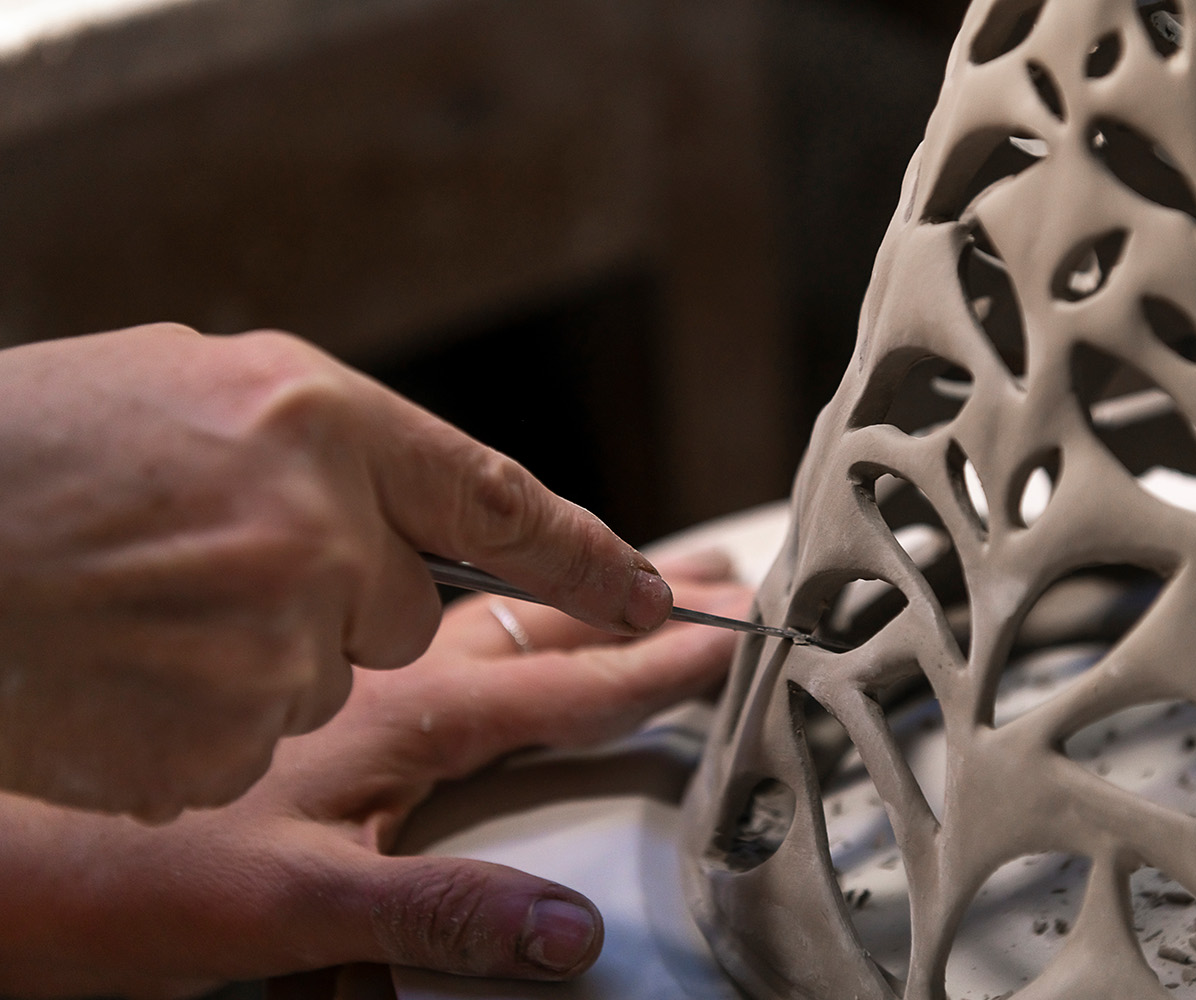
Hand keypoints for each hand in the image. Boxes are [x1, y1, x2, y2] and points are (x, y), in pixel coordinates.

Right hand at [0, 325, 672, 820]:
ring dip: (256, 665)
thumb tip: (386, 497)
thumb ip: (313, 447)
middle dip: (357, 610)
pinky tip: (117, 679)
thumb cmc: (22, 454)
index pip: (501, 505)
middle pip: (409, 616)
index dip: (593, 559)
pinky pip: (249, 747)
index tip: (663, 598)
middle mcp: (316, 542)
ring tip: (137, 615)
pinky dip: (197, 725)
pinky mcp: (220, 755)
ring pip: (326, 687)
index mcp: (315, 425)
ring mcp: (270, 657)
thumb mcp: (182, 388)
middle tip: (283, 580)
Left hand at [0, 553, 748, 997]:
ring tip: (629, 574)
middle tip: (715, 575)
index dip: (652, 660)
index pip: (562, 678)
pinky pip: (415, 611)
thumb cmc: (111, 879)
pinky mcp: (287, 659)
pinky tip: (486, 605)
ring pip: (477, 603)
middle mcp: (377, 664)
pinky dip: (481, 601)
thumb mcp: (285, 913)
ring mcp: (332, 654)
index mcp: (401, 712)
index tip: (724, 635)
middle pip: (536, 616)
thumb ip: (433, 915)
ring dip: (563, 593)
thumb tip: (570, 935)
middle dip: (631, 597)